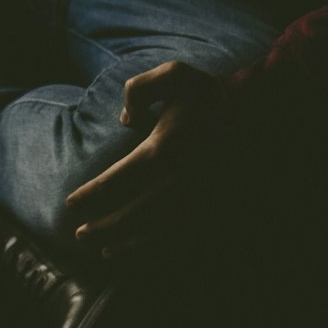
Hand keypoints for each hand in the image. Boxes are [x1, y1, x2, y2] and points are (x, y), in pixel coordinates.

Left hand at [66, 59, 237, 261]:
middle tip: (79, 235)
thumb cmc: (207, 93)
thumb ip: (139, 88)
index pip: (122, 177)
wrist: (257, 112)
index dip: (94, 193)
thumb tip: (126, 121)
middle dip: (105, 227)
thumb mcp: (174, 74)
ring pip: (158, 233)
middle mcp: (183, 178)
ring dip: (128, 247)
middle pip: (136, 213)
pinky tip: (138, 253)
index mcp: (168, 146)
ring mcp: (200, 197)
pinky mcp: (214, 208)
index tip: (71, 203)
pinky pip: (182, 238)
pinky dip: (158, 250)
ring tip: (101, 251)